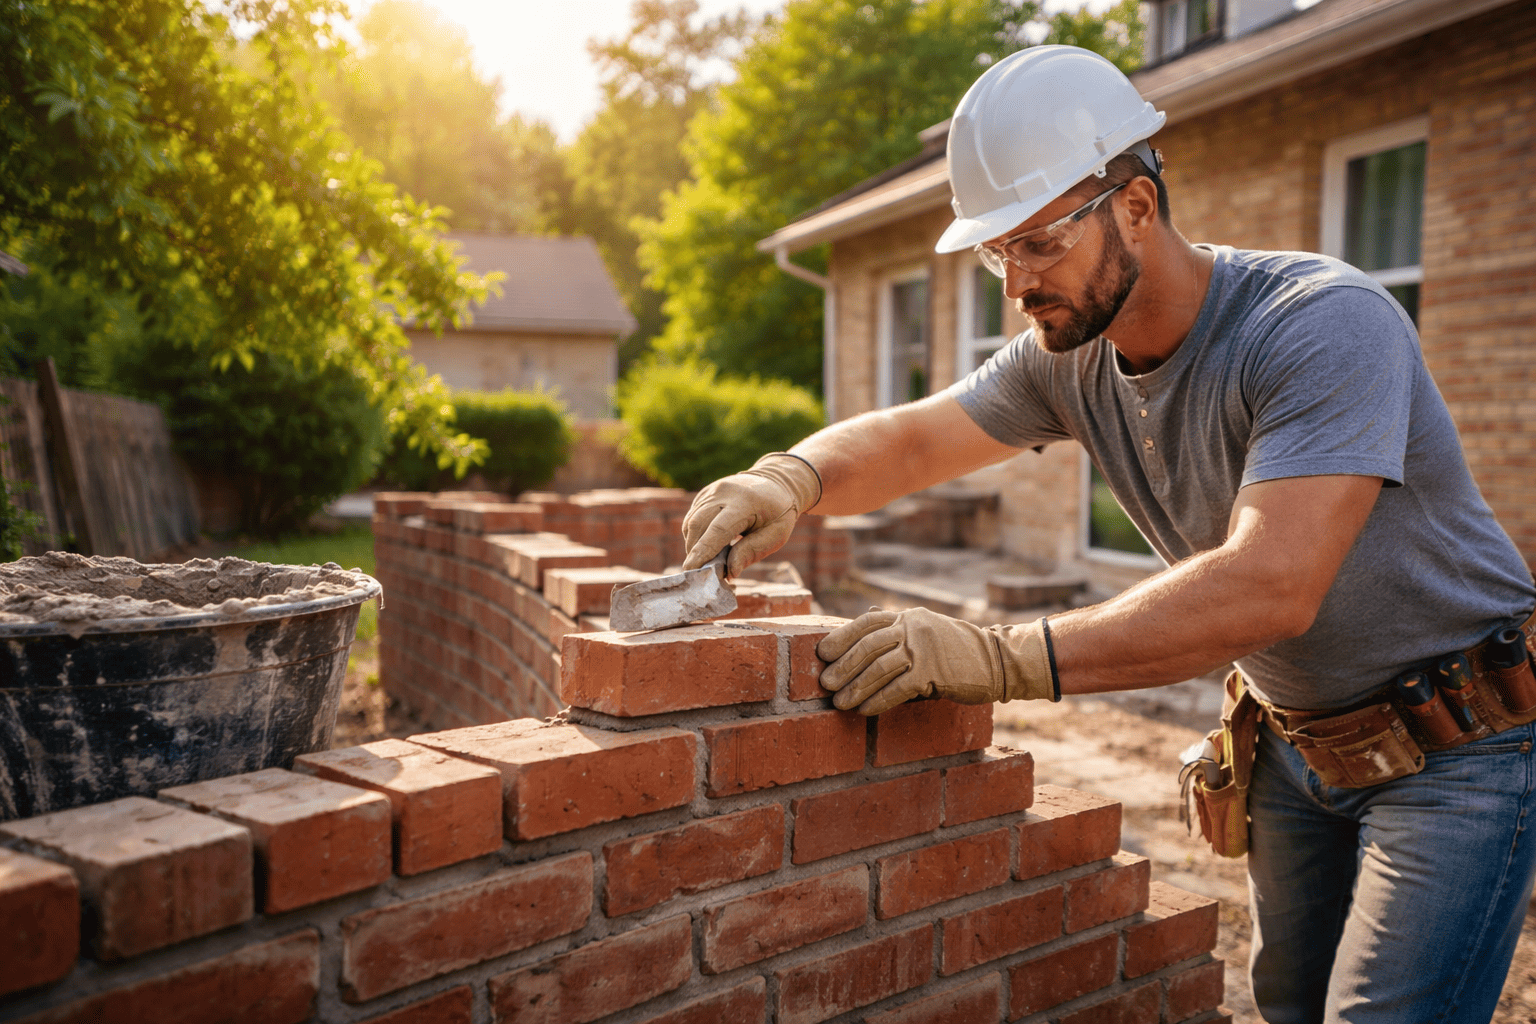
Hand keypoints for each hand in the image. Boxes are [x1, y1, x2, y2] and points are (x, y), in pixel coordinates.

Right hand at [681, 453, 820, 576]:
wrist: (777, 482)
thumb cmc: (779, 513)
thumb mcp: (776, 535)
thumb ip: (751, 552)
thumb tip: (729, 573)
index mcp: (745, 502)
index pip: (718, 529)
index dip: (703, 552)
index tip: (692, 571)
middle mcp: (724, 492)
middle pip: (699, 524)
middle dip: (694, 551)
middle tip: (697, 574)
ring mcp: (713, 490)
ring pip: (692, 521)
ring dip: (693, 545)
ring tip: (703, 562)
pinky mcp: (706, 494)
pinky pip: (693, 517)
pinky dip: (695, 535)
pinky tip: (705, 547)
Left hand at [816, 607, 1056, 714]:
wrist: (998, 661)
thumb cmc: (957, 650)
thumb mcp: (926, 630)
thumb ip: (896, 629)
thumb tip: (863, 620)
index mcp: (908, 617)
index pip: (866, 622)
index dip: (841, 637)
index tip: (821, 652)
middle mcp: (913, 628)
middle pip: (869, 645)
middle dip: (844, 665)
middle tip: (825, 683)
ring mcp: (924, 649)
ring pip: (880, 668)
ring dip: (856, 687)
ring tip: (839, 703)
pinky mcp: (934, 672)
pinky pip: (898, 688)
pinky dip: (879, 700)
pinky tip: (865, 711)